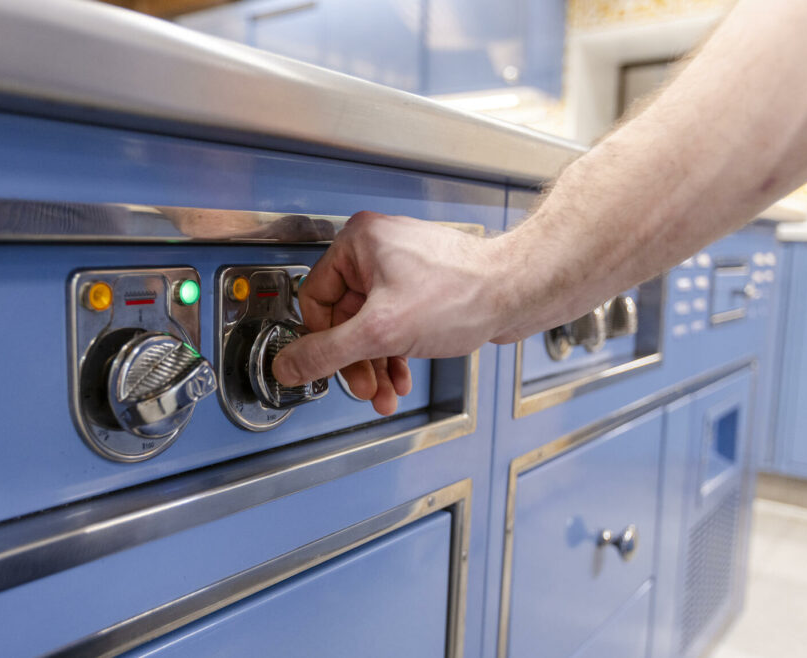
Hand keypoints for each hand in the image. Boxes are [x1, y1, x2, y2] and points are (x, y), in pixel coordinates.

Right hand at [272, 211, 501, 414]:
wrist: (518, 294)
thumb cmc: (463, 294)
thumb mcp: (380, 332)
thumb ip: (327, 353)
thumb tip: (288, 366)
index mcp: (357, 243)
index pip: (314, 299)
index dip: (321, 342)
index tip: (327, 369)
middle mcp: (377, 250)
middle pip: (344, 318)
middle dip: (356, 362)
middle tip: (365, 389)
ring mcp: (402, 268)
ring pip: (372, 326)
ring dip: (376, 365)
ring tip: (385, 395)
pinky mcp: (424, 288)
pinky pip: (395, 325)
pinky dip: (395, 354)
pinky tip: (402, 378)